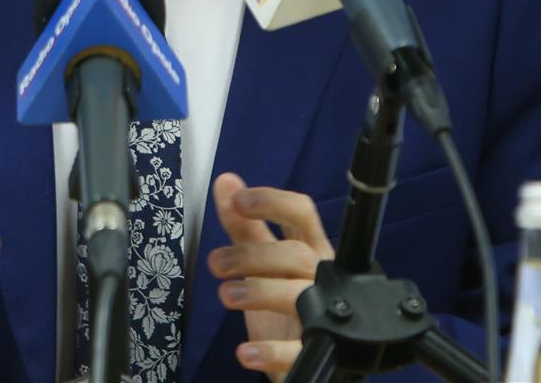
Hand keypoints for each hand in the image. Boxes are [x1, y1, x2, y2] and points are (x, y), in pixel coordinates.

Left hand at [208, 172, 334, 379]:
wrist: (305, 358)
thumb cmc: (285, 302)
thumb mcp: (262, 263)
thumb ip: (244, 226)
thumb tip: (226, 182)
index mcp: (311, 250)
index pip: (301, 213)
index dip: (272, 201)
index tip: (239, 200)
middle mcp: (323, 279)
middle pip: (297, 254)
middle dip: (252, 254)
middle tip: (216, 264)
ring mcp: (324, 317)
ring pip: (301, 296)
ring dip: (258, 292)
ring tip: (225, 295)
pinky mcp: (317, 353)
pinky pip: (299, 351)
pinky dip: (271, 351)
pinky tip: (246, 352)